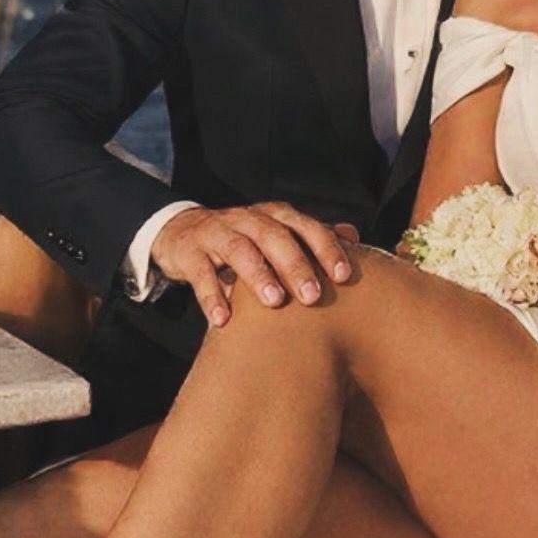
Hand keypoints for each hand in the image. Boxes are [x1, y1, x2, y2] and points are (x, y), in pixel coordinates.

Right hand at [150, 203, 358, 326]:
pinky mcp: (189, 252)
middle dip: (295, 265)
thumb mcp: (276, 234)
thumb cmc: (243, 240)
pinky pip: (200, 273)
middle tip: (313, 297)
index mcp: (275, 216)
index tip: (345, 276)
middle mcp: (248, 219)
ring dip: (258, 275)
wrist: (182, 232)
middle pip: (275, 236)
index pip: (306, 227)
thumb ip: (312, 237)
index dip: (326, 248)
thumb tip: (355, 237)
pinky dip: (210, 296)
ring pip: (239, 249)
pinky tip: (223, 321)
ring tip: (274, 302)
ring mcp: (216, 232)